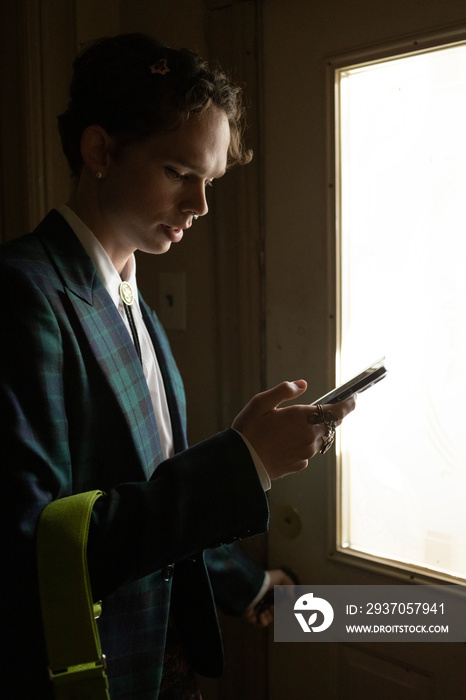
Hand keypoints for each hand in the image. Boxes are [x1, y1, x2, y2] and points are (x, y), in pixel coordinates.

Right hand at [232, 380, 355, 479]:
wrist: (241, 464)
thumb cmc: (249, 431)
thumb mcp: (260, 403)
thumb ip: (284, 391)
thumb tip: (302, 384)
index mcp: (303, 418)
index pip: (338, 411)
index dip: (349, 404)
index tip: (353, 398)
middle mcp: (310, 436)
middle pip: (330, 424)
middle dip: (327, 416)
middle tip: (314, 410)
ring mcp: (306, 452)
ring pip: (320, 438)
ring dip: (314, 430)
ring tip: (291, 427)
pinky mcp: (299, 464)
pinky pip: (308, 451)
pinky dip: (302, 444)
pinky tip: (284, 442)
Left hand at [244, 569, 295, 627]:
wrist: (251, 586)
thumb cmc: (265, 581)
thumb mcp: (280, 576)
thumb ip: (289, 585)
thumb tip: (293, 598)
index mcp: (267, 592)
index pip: (276, 601)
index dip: (281, 604)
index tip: (282, 602)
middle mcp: (260, 600)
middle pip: (272, 610)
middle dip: (275, 610)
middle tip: (273, 607)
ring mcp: (255, 608)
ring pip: (267, 618)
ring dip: (269, 616)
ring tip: (266, 611)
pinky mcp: (250, 616)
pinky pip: (258, 624)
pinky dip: (263, 622)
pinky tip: (261, 615)